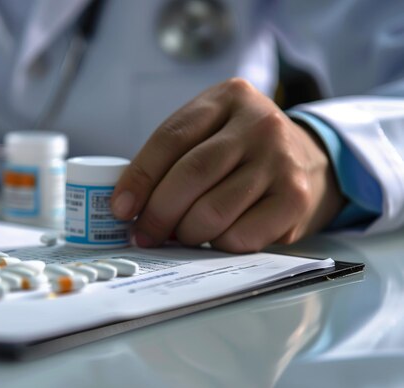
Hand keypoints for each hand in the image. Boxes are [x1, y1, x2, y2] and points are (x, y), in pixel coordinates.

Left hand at [111, 78, 345, 252]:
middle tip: (144, 233)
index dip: (139, 178)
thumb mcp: (211, 133)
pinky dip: (218, 245)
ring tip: (181, 235)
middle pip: (191, 174)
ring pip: (213, 210)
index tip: (120, 208)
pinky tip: (216, 238)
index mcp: (227, 98)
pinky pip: (240, 235)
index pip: (170, 138)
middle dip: (158, 212)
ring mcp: (281, 160)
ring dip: (186, 233)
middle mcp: (258, 123)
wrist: (311, 159)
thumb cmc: (242, 151)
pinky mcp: (295, 198)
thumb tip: (129, 206)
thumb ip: (174, 157)